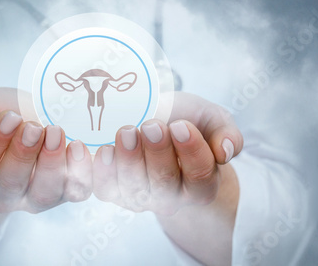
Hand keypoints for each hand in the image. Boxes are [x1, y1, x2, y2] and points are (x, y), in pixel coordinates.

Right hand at [0, 88, 92, 213]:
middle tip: (33, 127)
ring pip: (46, 193)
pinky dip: (93, 174)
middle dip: (22, 154)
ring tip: (56, 133)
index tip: (10, 116)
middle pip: (10, 184)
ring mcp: (39, 195)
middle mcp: (6, 193)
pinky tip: (100, 150)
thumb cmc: (8, 114)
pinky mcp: (69, 190)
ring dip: (53, 164)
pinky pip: (81, 190)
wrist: (37, 120)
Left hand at [92, 91, 243, 214]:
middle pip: (164, 184)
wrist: (155, 121)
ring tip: (126, 131)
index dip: (192, 152)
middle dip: (157, 154)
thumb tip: (225, 151)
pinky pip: (101, 188)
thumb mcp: (211, 119)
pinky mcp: (112, 190)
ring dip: (128, 161)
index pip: (200, 176)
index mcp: (200, 184)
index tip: (181, 125)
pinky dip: (93, 171)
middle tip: (151, 125)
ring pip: (132, 189)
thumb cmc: (184, 119)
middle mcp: (170, 198)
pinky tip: (91, 147)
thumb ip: (226, 132)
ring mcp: (138, 197)